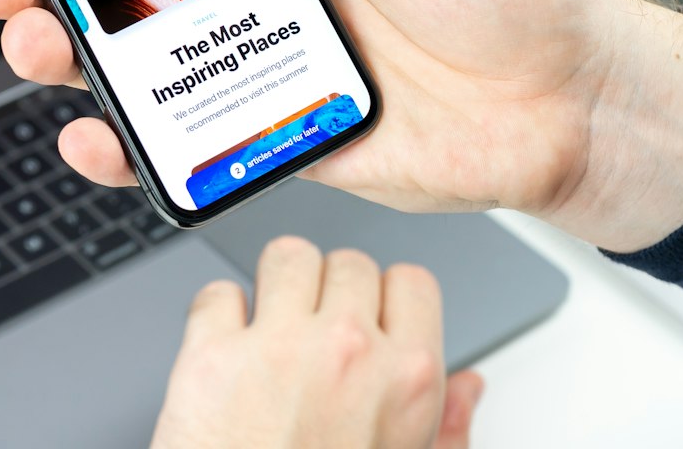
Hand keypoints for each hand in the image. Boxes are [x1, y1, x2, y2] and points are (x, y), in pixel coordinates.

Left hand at [150, 236, 482, 448]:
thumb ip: (447, 427)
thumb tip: (470, 384)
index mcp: (407, 380)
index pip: (411, 280)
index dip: (387, 299)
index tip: (369, 318)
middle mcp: (346, 350)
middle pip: (346, 262)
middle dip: (330, 293)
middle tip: (314, 333)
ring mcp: (277, 346)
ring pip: (284, 255)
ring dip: (275, 286)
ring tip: (270, 330)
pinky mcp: (212, 353)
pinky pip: (218, 291)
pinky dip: (217, 318)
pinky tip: (227, 354)